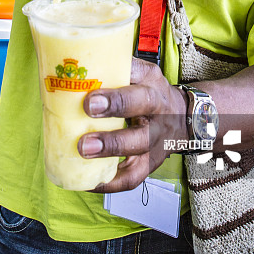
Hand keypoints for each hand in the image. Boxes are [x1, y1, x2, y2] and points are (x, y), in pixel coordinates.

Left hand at [77, 57, 187, 192]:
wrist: (182, 118)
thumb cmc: (149, 93)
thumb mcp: (138, 74)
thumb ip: (111, 70)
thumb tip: (71, 71)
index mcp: (150, 81)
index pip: (138, 74)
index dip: (116, 80)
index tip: (92, 92)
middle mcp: (158, 107)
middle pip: (143, 104)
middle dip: (115, 107)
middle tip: (88, 111)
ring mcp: (157, 137)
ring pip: (139, 144)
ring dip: (111, 148)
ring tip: (84, 150)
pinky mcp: (152, 163)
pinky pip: (133, 177)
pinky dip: (110, 182)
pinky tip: (89, 180)